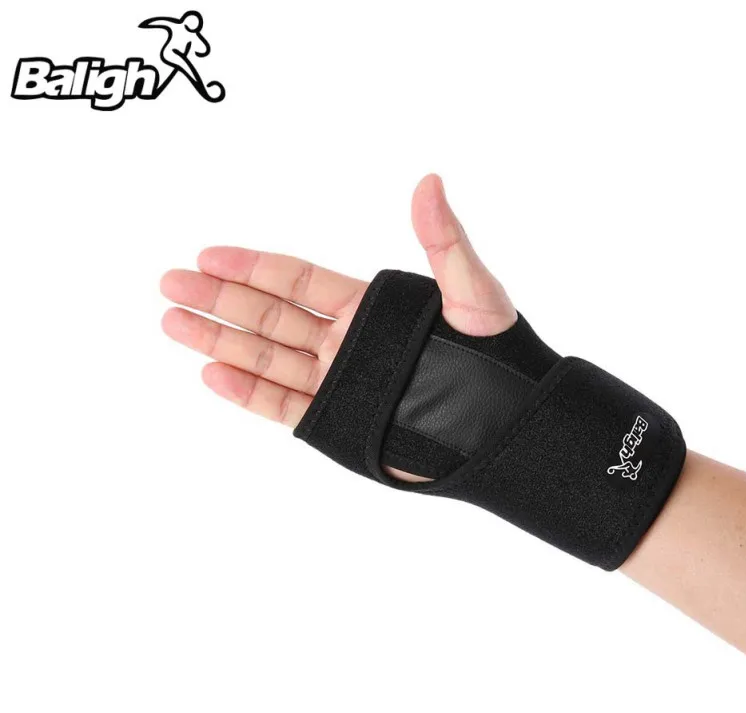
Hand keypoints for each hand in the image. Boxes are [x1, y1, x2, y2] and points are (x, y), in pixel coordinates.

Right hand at [160, 174, 516, 479]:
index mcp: (367, 308)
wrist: (505, 427)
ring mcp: (339, 383)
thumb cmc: (499, 356)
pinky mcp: (340, 424)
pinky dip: (248, 393)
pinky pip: (285, 407)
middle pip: (269, 315)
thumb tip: (429, 181)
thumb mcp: (473, 294)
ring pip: (267, 359)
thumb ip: (444, 242)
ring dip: (220, 341)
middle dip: (219, 298)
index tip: (209, 253)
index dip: (252, 266)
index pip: (298, 280)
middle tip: (170, 283)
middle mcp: (345, 342)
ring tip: (173, 322)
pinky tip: (212, 373)